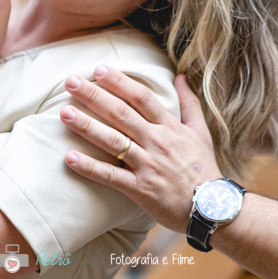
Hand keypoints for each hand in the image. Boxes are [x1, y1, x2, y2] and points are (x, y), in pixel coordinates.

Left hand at [59, 66, 223, 232]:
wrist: (213, 208)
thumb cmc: (204, 168)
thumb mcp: (201, 131)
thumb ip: (189, 102)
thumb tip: (181, 75)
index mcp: (169, 127)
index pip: (141, 97)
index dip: (120, 82)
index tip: (99, 69)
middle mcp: (156, 142)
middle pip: (121, 113)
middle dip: (94, 96)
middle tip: (71, 82)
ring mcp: (147, 165)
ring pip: (113, 141)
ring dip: (87, 127)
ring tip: (64, 113)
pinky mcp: (140, 189)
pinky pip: (111, 176)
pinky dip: (90, 167)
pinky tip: (70, 158)